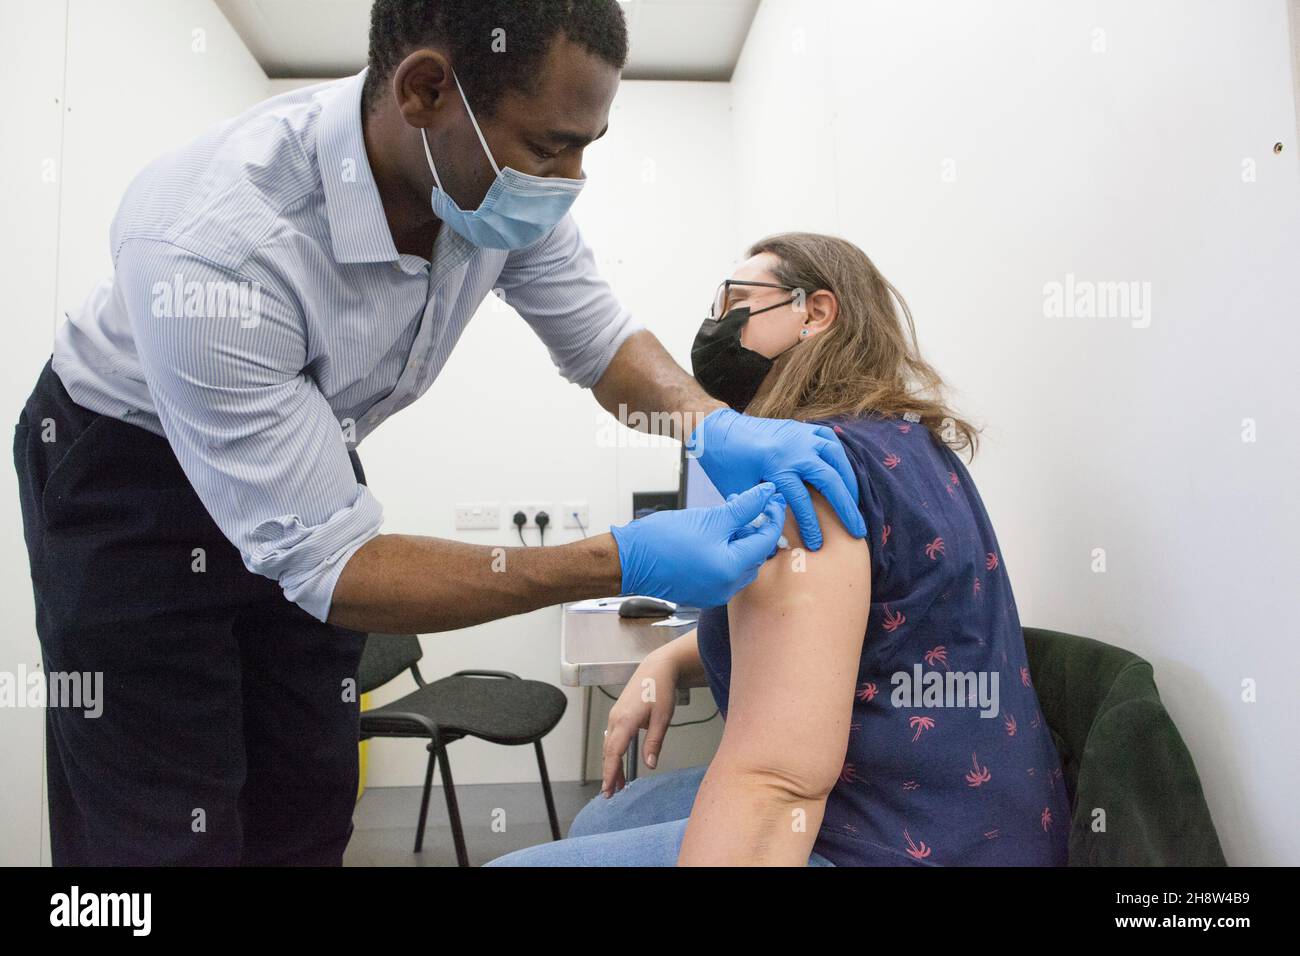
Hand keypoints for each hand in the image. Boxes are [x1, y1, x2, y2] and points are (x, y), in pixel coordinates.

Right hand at [601, 650, 679, 794]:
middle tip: (610, 793)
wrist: (656, 668)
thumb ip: (654, 742)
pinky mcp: (618, 713)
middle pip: (608, 752)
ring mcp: (615, 715)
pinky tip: (619, 761)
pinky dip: (614, 753)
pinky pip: (612, 737)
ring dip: (611, 764)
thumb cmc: (661, 691)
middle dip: (609, 773)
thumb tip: (650, 765)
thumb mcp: (662, 718)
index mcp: (625, 721)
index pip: (614, 753)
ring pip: (609, 746)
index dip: (611, 773)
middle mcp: (615, 719)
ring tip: (617, 783)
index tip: (609, 789)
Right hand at [609, 482, 785, 606]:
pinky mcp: (704, 593)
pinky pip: (726, 572)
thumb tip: (765, 496)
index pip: (766, 540)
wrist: (629, 560)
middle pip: (757, 554)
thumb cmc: (664, 538)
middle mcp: (727, 587)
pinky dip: (727, 554)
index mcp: (731, 569)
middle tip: (744, 505)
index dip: (771, 516)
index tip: (770, 498)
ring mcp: (715, 593)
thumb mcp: (710, 518)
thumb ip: (743, 508)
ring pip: (742, 564)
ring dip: (740, 541)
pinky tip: (715, 536)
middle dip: (754, 528)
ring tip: (726, 520)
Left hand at [689, 408, 866, 549]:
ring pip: (836, 457)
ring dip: (849, 481)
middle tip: (857, 530)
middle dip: (846, 508)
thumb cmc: (725, 464)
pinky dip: (839, 456)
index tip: (817, 544)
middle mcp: (794, 448)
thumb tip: (779, 538)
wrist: (718, 430)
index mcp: (776, 465)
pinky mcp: (801, 428)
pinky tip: (844, 473)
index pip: (802, 501)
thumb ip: (761, 510)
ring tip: (855, 504)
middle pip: (830, 480)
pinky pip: (829, 439)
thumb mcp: (738, 491)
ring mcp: (801, 435)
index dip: (811, 526)